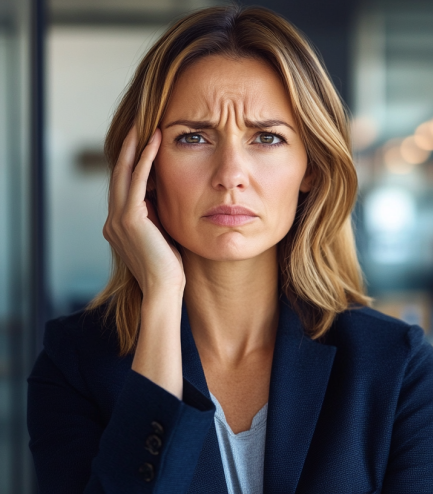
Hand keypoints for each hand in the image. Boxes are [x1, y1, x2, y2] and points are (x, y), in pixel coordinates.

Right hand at [103, 126, 184, 294]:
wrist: (164, 289)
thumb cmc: (170, 268)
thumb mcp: (161, 235)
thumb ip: (158, 217)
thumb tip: (167, 197)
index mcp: (119, 225)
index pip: (123, 187)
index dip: (131, 164)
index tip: (143, 144)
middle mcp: (113, 220)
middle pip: (118, 175)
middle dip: (127, 149)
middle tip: (138, 126)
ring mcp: (118, 219)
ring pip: (124, 174)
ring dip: (134, 148)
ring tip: (145, 127)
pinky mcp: (130, 218)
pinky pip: (136, 181)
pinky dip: (144, 160)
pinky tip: (154, 143)